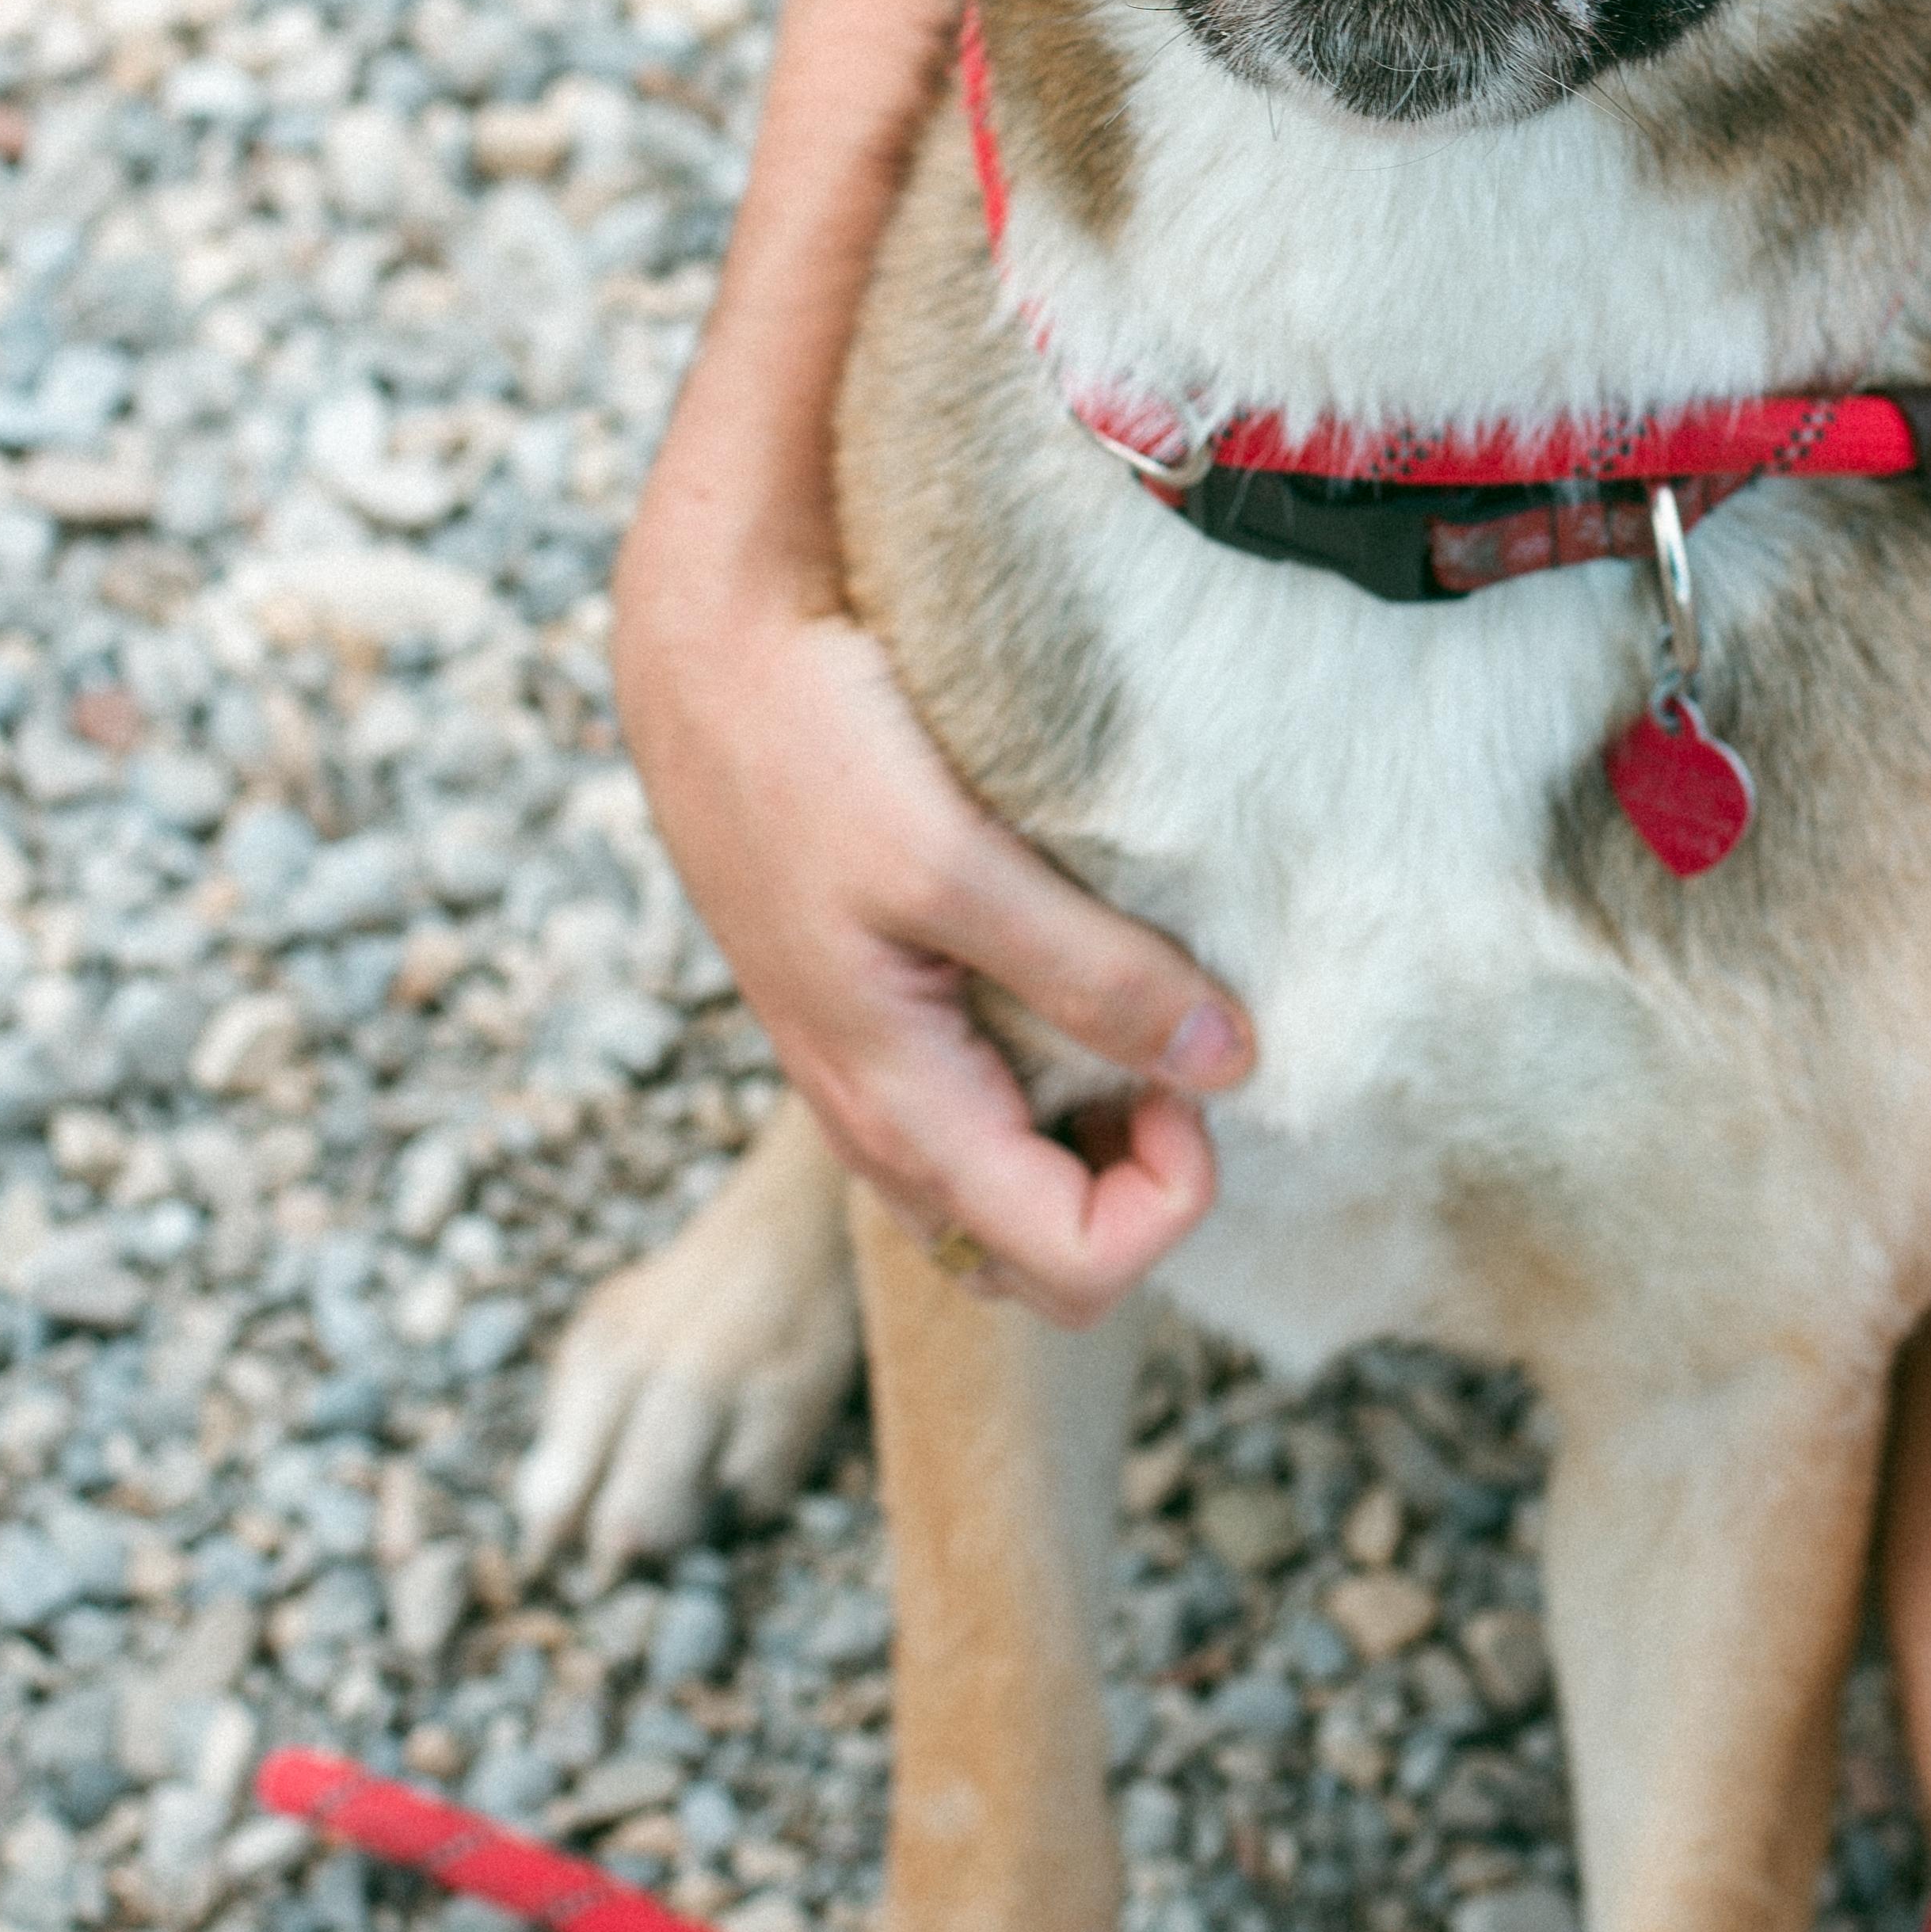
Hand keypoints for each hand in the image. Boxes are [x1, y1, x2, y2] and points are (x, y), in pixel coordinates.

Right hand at [606, 0, 1252, 1325]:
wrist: (705, 567)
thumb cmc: (840, 495)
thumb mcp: (917, 438)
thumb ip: (1035, 417)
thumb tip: (1108, 287)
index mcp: (825, 785)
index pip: (964, 918)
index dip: (1118, 1003)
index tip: (1242, 1050)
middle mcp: (791, 909)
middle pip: (922, 1129)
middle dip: (1078, 1207)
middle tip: (1212, 1177)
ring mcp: (790, 976)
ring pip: (911, 1168)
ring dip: (1039, 1218)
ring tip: (1169, 1188)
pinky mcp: (809, 1000)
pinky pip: (898, 1143)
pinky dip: (995, 1183)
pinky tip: (1099, 1160)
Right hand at [615, 547, 1251, 1326]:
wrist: (702, 662)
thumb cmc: (809, 752)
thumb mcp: (957, 860)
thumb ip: (1092, 972)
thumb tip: (1228, 1061)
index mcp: (905, 1113)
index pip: (1080, 1269)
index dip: (1173, 1193)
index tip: (1194, 1066)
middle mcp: (883, 1127)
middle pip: (1048, 1265)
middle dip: (1142, 1189)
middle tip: (1173, 1046)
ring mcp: (872, 1081)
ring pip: (1013, 1200)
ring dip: (1099, 1142)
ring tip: (1133, 1008)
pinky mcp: (874, 1022)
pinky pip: (981, 1122)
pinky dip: (1053, 1089)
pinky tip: (1076, 978)